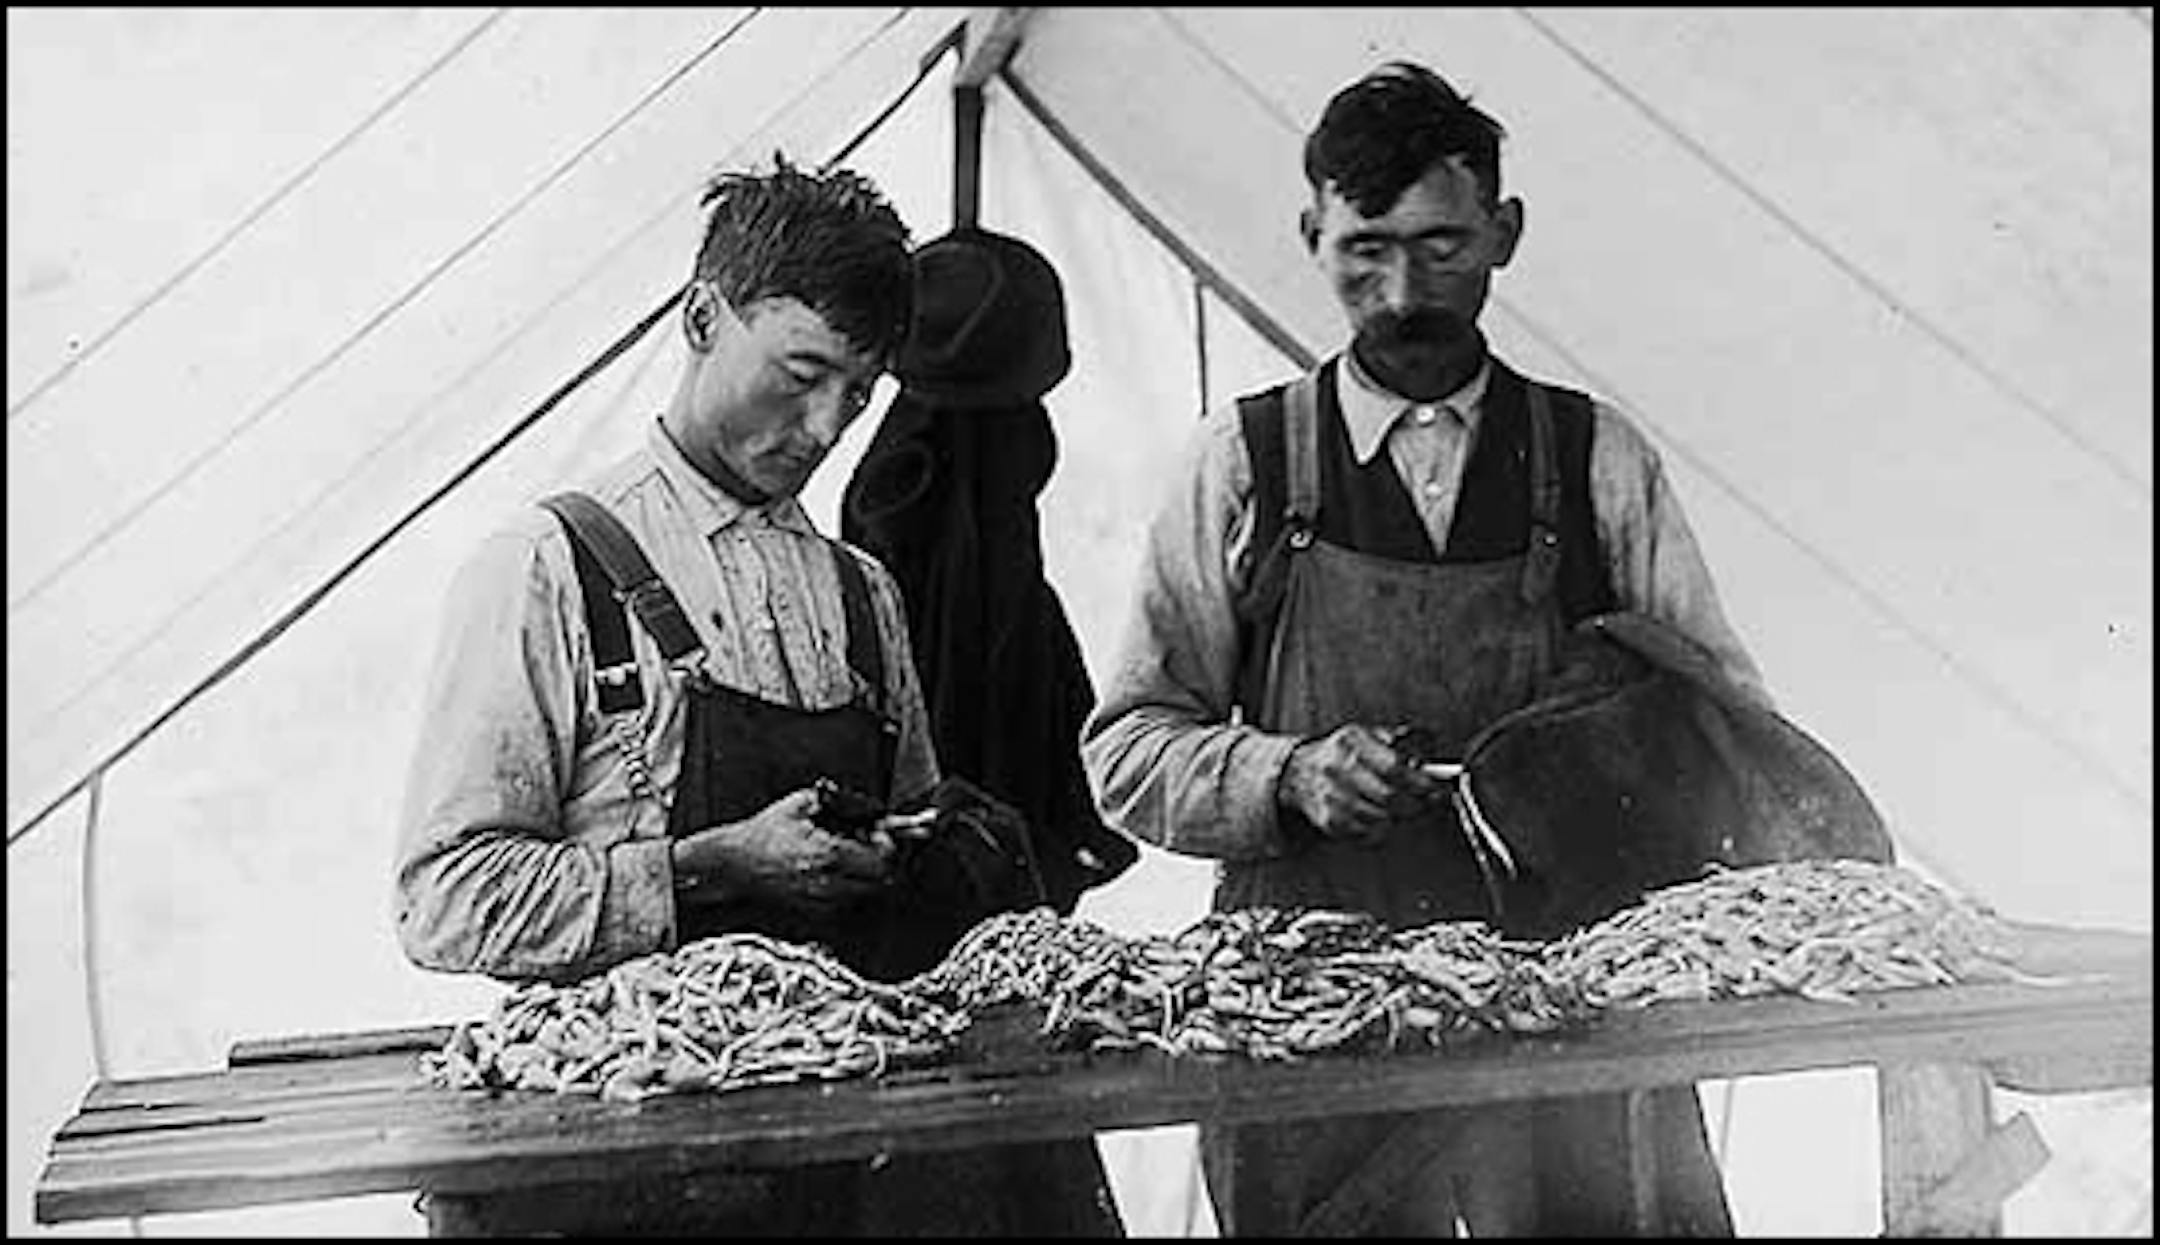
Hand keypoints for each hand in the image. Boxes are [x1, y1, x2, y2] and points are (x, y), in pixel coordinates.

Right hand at [672, 788, 895, 915]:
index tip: (889, 834)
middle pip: (884, 883)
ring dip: (872, 877)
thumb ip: (842, 802)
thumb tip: (874, 807)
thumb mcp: (803, 803)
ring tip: (855, 859)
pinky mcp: (817, 915)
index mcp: (829, 854)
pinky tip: (839, 874)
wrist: (732, 867)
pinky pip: (850, 906)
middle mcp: (830, 884)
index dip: (893, 846)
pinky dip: (854, 890)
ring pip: (870, 896)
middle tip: (875, 846)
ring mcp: (823, 904)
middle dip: (886, 862)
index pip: (884, 860)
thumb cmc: (764, 834)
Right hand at [1278, 724, 1448, 844]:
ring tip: (1404, 808)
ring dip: (1400, 817)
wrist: (1299, 772)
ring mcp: (1332, 798)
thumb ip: (1398, 742)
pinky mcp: (1330, 822)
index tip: (1435, 788)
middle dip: (1416, 804)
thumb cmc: (1341, 753)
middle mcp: (1338, 770)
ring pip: (1381, 819)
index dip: (1420, 782)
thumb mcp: (1366, 734)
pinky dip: (1383, 830)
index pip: (1393, 768)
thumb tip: (1427, 757)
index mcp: (1352, 743)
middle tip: (1428, 802)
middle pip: (1389, 797)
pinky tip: (1384, 818)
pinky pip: (1367, 835)